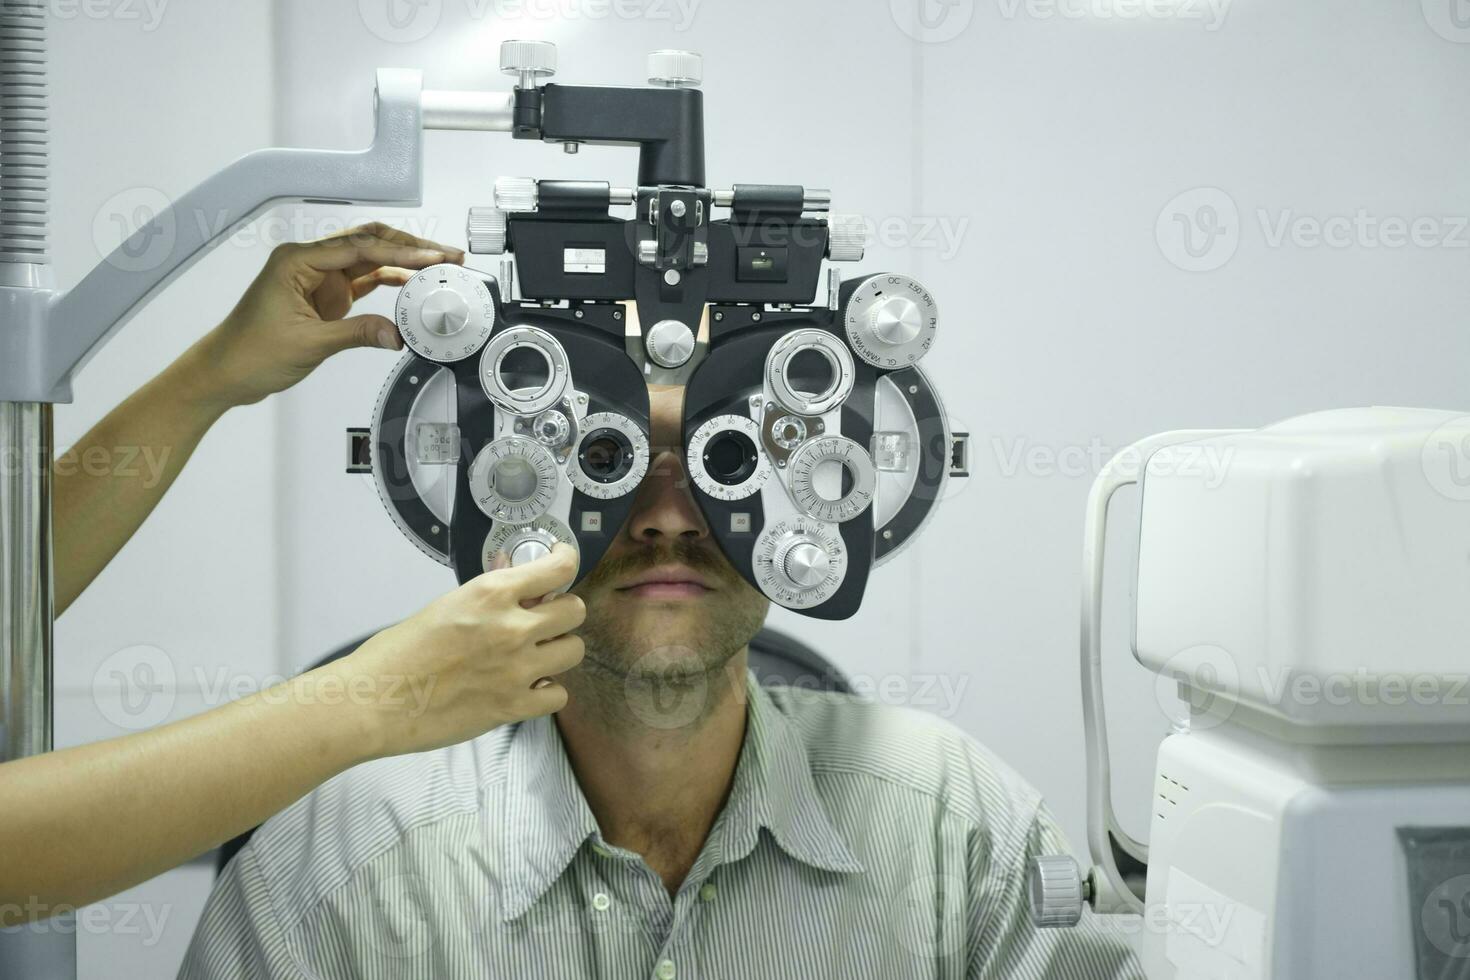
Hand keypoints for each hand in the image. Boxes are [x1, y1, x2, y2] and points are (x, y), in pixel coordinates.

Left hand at [186, 223, 465, 408]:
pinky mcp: (328, 295)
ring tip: (439, 266)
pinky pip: (366, 280)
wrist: (226, 372)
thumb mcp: (308, 344)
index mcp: (298, 261)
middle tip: (446, 255)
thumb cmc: (249, 352)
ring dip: (404, 261)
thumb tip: (397, 334)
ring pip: (371, 259)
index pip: (360, 247)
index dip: (401, 251)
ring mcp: (320, 277)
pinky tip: (415, 285)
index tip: (432, 258)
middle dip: (409, 246)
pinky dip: (391, 282)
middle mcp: (310, 262)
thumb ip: (356, 334)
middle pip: (369, 242)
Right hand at [331, 544, 585, 758]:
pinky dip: (547, 692)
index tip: (561, 562)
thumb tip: (510, 575)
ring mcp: (516, 669)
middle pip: (575, 610)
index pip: (558, 568)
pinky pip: (559, 695)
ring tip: (536, 655)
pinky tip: (527, 687)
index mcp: (491, 593)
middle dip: (563, 612)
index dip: (565, 561)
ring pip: (573, 650)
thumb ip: (487, 592)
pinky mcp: (513, 706)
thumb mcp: (445, 605)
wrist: (376, 700)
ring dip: (559, 650)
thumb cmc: (399, 653)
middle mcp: (511, 627)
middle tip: (546, 618)